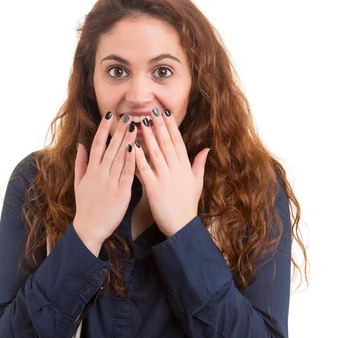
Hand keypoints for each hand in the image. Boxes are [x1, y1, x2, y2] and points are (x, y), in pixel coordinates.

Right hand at [73, 113, 136, 243]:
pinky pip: (126, 174)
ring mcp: (110, 183)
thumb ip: (80, 163)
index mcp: (91, 170)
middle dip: (119, 130)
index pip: (97, 144)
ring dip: (126, 141)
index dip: (103, 128)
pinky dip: (130, 161)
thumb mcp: (79, 183)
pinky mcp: (120, 193)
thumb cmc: (85, 207)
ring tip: (135, 126)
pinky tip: (135, 150)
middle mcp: (100, 174)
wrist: (89, 228)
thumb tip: (80, 145)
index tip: (110, 115)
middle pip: (110, 147)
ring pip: (119, 157)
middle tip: (128, 115)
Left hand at [134, 108, 209, 237]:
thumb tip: (206, 149)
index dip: (170, 126)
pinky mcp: (154, 188)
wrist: (182, 227)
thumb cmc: (187, 206)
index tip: (164, 113)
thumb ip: (199, 165)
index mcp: (185, 167)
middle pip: (166, 143)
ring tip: (141, 122)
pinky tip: (131, 146)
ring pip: (155, 152)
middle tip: (151, 110)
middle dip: (159, 125)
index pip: (177, 142)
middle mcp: (176, 170)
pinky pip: (144, 169)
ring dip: (148, 136)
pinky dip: (137, 157)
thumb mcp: (197, 183)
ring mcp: (165, 178)